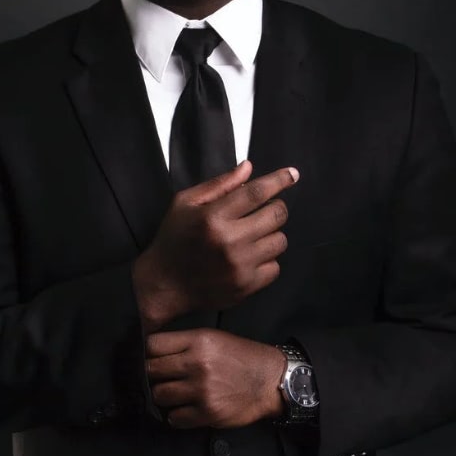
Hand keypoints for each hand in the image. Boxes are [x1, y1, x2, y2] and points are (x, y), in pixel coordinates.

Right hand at [133, 161, 298, 330]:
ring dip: (270, 234)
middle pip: (276, 215)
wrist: (163, 285)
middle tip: (264, 210)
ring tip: (252, 235)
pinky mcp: (246, 286)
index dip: (278, 180)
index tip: (292, 174)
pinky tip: (249, 257)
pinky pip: (276, 267)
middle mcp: (229, 241)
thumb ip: (219, 185)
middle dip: (275, 207)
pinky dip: (267, 260)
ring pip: (280, 241)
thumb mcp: (185, 203)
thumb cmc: (173, 240)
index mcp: (213, 217)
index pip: (256, 192)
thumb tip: (248, 168)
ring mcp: (240, 266)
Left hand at [146, 329, 285, 428]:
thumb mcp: (214, 338)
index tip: (153, 358)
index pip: (153, 345)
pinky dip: (177, 415)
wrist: (269, 380)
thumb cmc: (241, 357)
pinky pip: (175, 418)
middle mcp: (197, 363)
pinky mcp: (208, 412)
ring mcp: (202, 389)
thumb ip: (185, 343)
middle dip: (153, 375)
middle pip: (151, 370)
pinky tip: (185, 408)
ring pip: (160, 395)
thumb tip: (153, 353)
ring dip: (164, 396)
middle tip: (163, 377)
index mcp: (198, 341)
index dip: (149, 352)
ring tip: (175, 393)